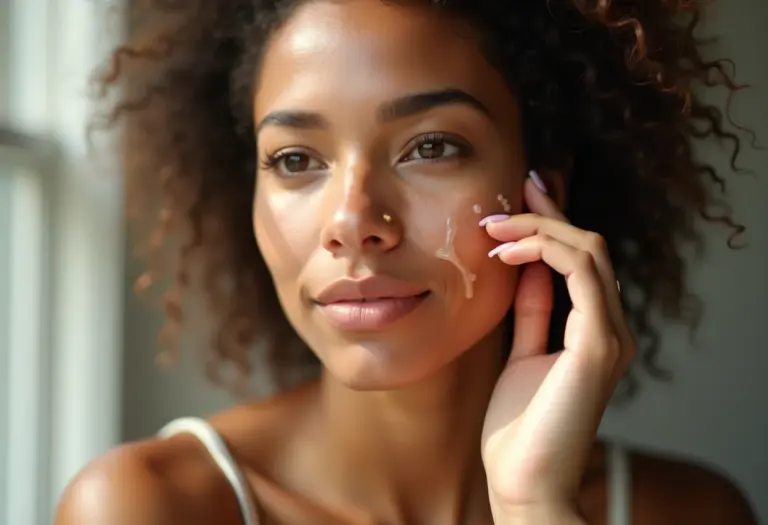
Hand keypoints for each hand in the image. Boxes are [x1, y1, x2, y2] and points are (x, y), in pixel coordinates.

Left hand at [480, 175, 635, 521]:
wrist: (524, 482)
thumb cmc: (518, 427)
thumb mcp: (521, 354)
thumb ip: (533, 314)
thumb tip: (527, 269)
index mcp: (594, 330)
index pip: (581, 260)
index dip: (551, 223)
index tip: (517, 197)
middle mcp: (610, 328)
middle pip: (588, 247)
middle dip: (546, 214)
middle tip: (508, 193)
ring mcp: (609, 336)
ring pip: (589, 252)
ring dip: (540, 228)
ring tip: (494, 226)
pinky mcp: (598, 347)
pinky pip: (583, 277)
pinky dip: (547, 253)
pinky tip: (508, 255)